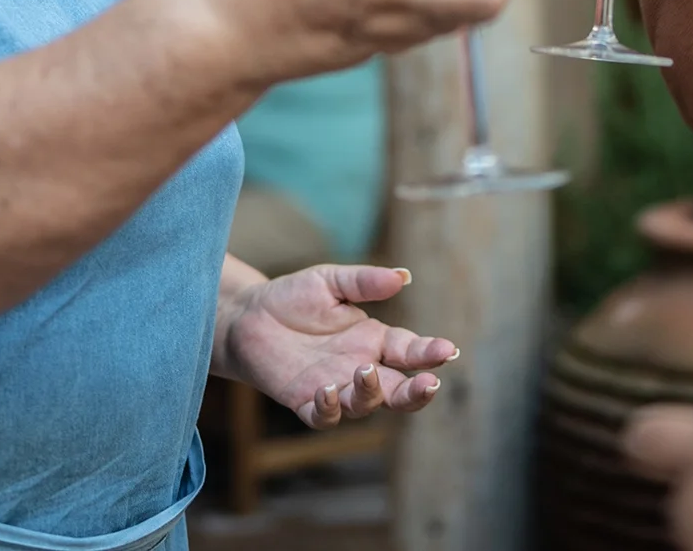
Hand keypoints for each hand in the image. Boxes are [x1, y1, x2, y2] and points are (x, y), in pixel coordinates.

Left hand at [221, 264, 455, 428]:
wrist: (245, 315)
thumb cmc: (292, 298)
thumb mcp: (330, 282)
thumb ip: (364, 282)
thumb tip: (403, 276)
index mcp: (373, 340)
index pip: (410, 351)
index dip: (429, 353)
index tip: (447, 350)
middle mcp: (359, 368)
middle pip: (398, 390)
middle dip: (417, 392)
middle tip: (429, 384)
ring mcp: (334, 387)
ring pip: (365, 405)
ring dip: (371, 394)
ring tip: (364, 371)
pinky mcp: (304, 401)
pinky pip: (324, 417)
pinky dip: (329, 409)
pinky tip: (327, 391)